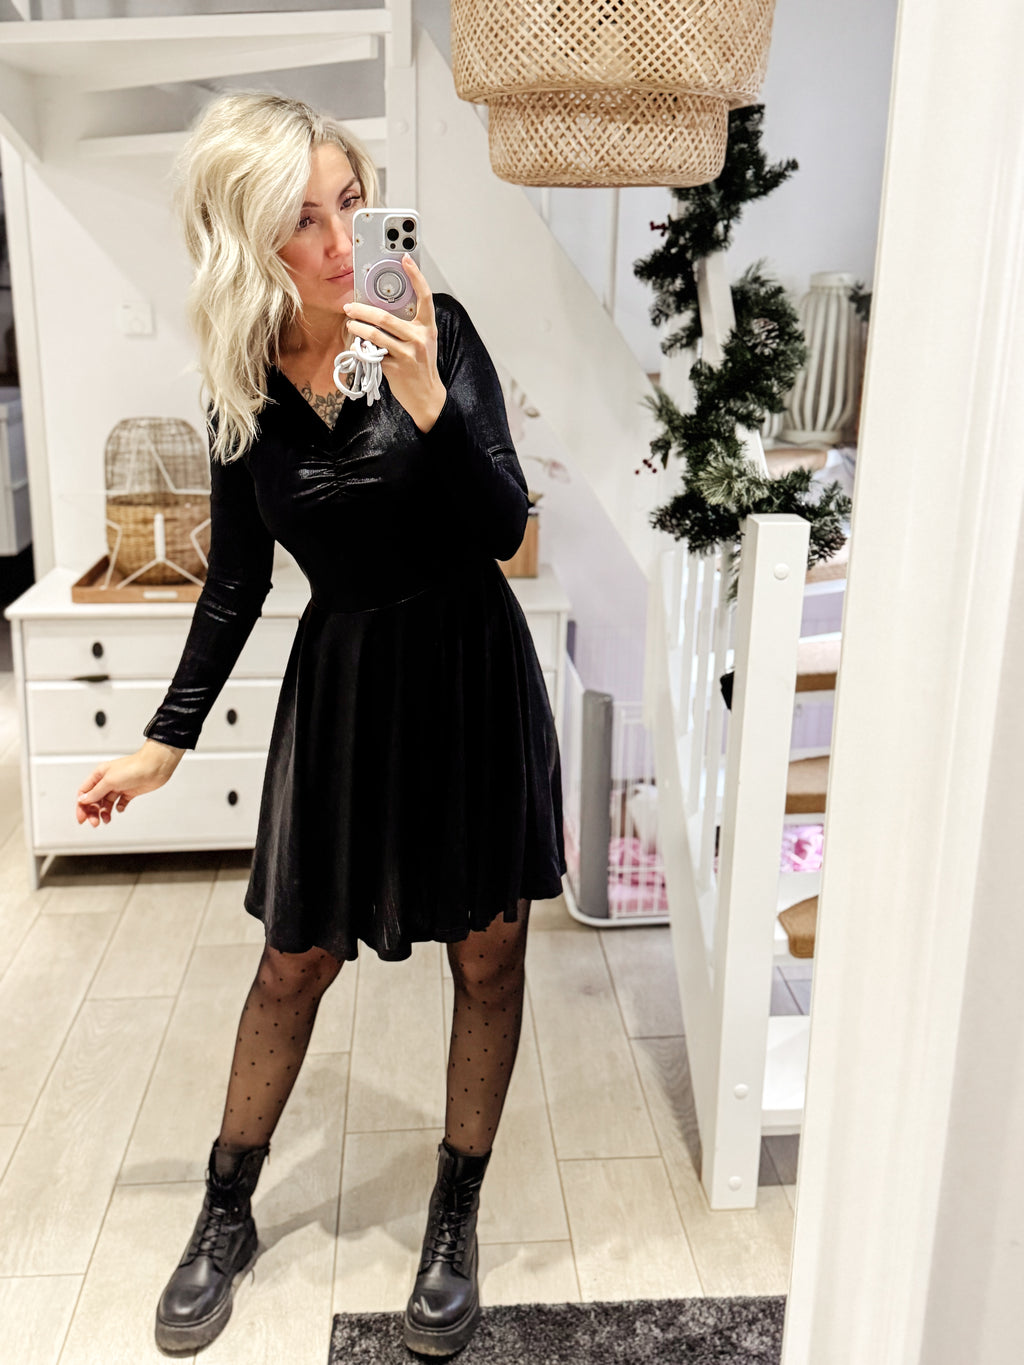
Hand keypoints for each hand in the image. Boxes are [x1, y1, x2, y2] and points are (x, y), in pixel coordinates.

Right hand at [75, 739, 184, 827]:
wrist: (155, 766)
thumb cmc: (133, 767)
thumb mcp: (109, 781)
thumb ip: (96, 792)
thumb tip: (83, 800)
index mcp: (99, 775)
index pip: (85, 792)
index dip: (82, 806)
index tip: (82, 819)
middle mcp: (108, 781)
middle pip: (94, 800)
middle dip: (93, 812)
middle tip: (95, 823)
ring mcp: (119, 786)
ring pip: (107, 803)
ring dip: (105, 812)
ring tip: (107, 819)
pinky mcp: (130, 792)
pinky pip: (121, 803)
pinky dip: (119, 808)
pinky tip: (121, 808)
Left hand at [342, 254, 446, 430]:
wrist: (427, 396)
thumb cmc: (421, 367)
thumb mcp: (422, 342)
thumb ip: (409, 326)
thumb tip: (383, 310)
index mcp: (427, 327)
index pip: (424, 296)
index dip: (416, 276)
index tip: (405, 259)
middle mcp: (419, 338)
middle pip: (386, 316)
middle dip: (363, 310)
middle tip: (349, 306)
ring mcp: (408, 353)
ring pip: (375, 334)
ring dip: (357, 327)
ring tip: (350, 323)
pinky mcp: (396, 367)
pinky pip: (373, 353)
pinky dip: (362, 348)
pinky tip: (356, 346)